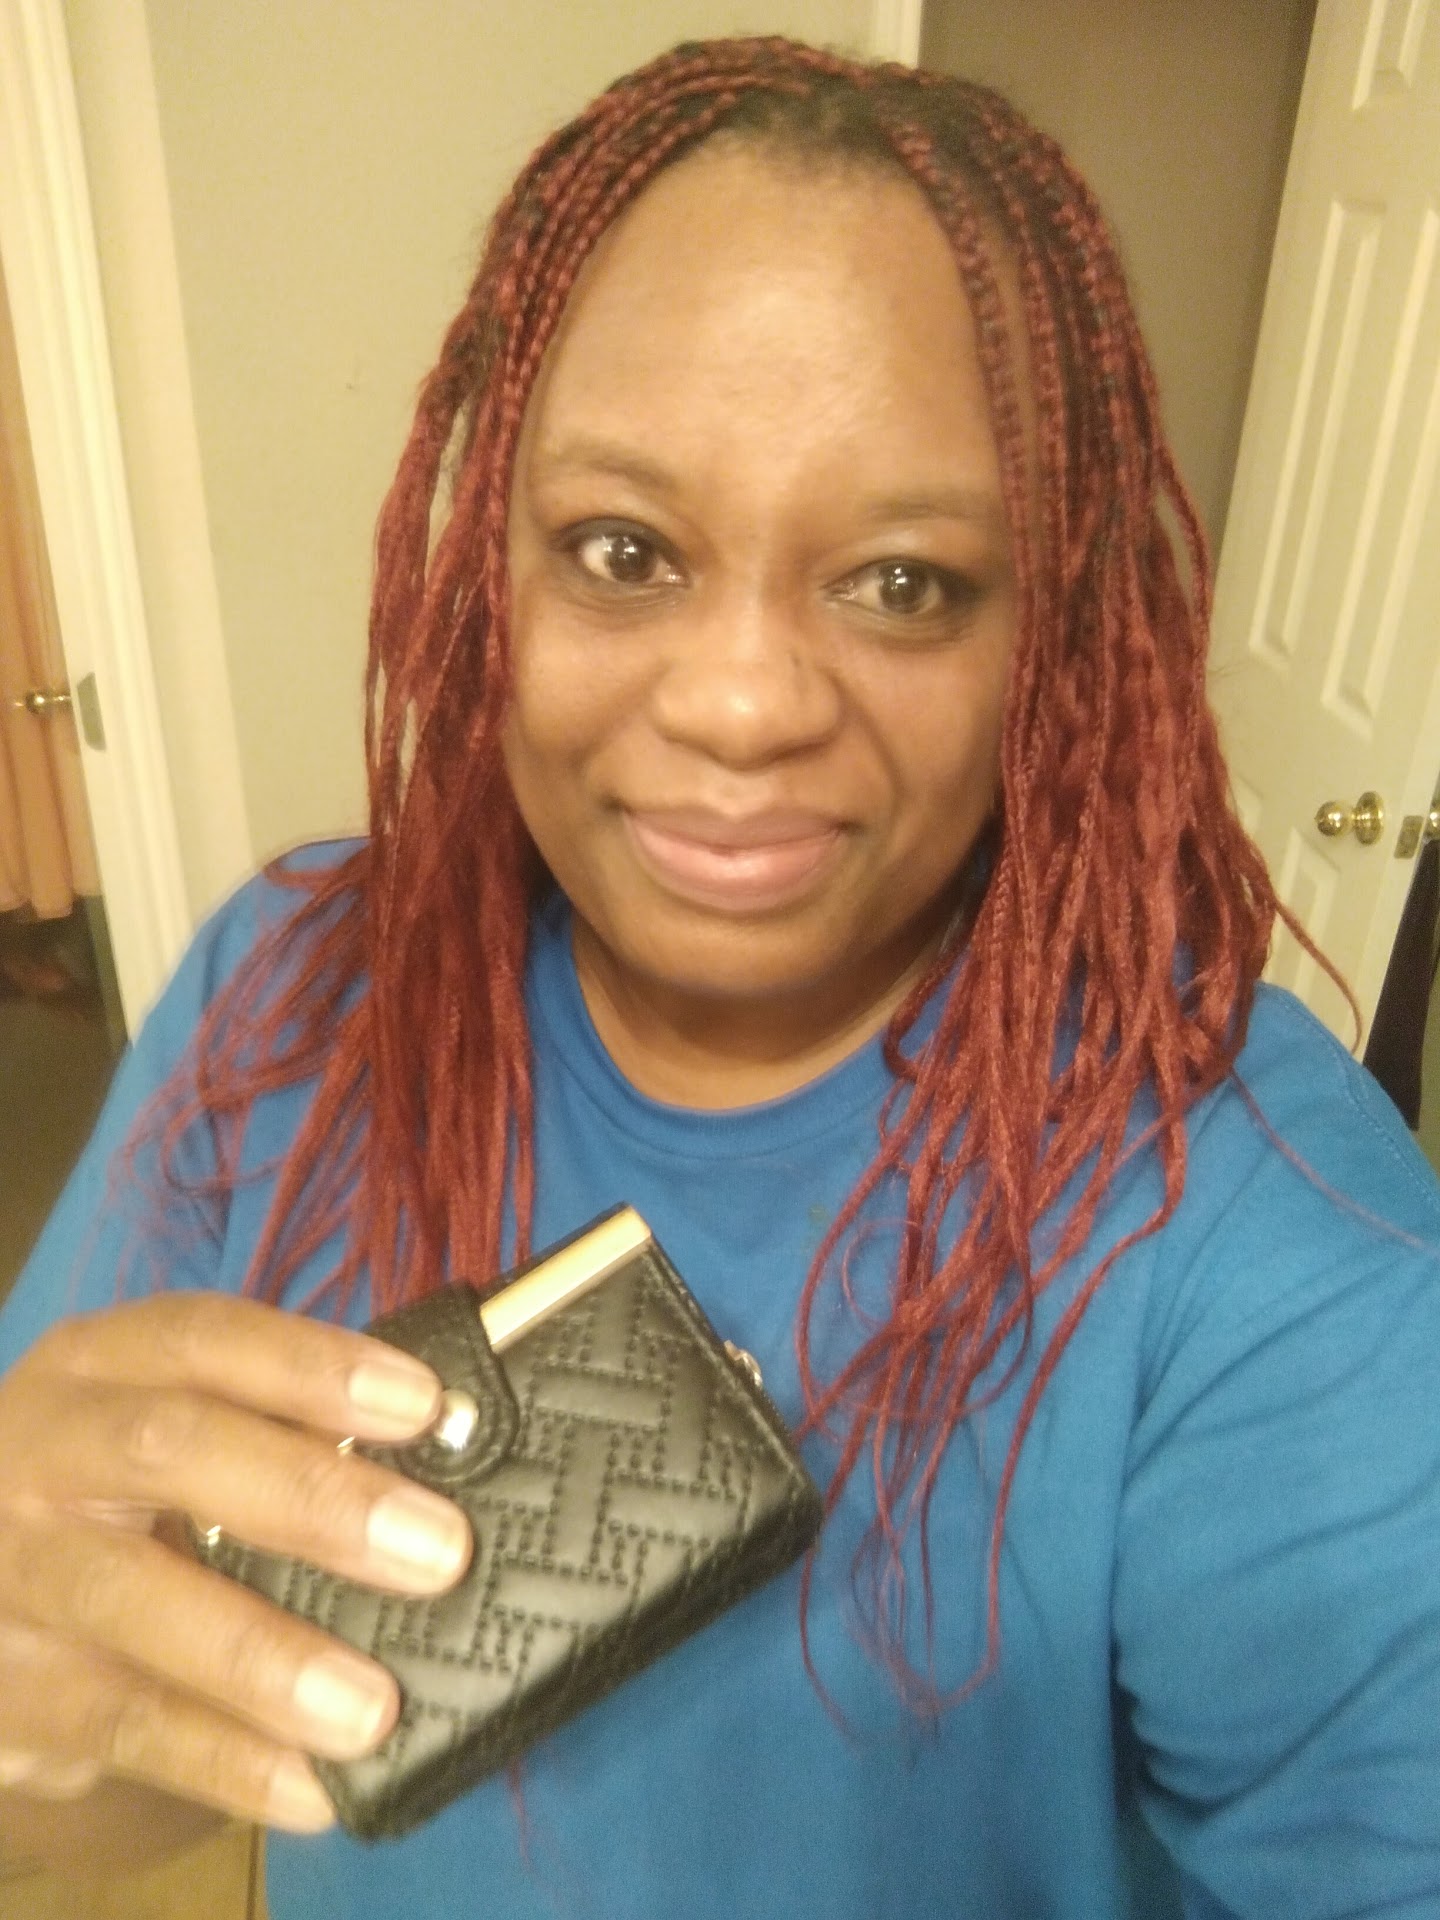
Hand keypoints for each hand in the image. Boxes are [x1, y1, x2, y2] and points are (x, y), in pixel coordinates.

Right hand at [0, 1295, 469, 1831]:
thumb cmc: (130, 1491)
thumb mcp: (178, 1427)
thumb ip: (286, 1427)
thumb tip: (453, 1444)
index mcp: (101, 1362)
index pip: (205, 1338)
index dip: (313, 1366)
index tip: (424, 1404)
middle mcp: (42, 1448)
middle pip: (170, 1450)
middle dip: (313, 1497)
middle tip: (438, 1552)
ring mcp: (15, 1569)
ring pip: (135, 1600)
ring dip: (265, 1658)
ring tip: (372, 1708)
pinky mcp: (7, 1688)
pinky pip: (122, 1726)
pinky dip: (228, 1760)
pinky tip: (314, 1785)